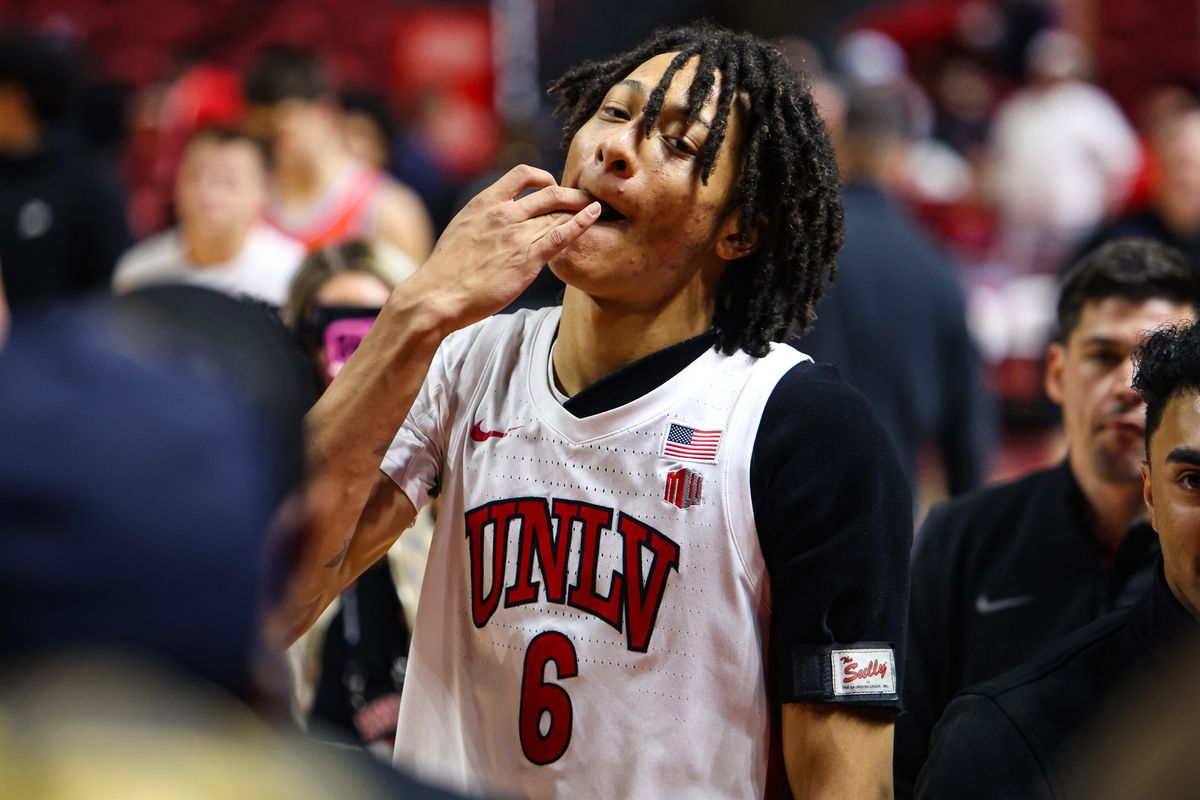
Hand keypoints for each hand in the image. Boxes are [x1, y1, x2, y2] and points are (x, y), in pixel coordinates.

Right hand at [404, 165, 599, 335]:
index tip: (552, 187)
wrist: (437, 295)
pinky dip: (581, 223)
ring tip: (599, 208)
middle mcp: (503, 213)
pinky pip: (560, 235)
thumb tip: (493, 222)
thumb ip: (482, 220)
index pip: (522, 175)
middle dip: (571, 194)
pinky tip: (594, 215)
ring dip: (581, 208)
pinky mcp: (527, 260)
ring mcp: (516, 236)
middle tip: (586, 199)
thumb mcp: (461, 230)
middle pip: (549, 193)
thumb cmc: (446, 271)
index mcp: (484, 203)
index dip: (544, 177)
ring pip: (557, 213)